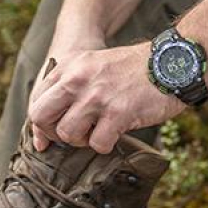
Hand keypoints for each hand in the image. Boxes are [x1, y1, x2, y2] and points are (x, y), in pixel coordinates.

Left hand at [28, 42, 185, 153]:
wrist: (171, 62)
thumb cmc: (134, 69)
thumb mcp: (95, 65)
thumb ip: (71, 86)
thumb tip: (51, 123)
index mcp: (69, 67)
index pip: (37, 101)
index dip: (43, 123)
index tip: (54, 133)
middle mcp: (77, 80)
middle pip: (41, 117)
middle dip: (54, 133)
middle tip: (74, 135)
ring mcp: (96, 96)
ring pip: (67, 134)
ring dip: (81, 141)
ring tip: (98, 132)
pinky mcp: (117, 113)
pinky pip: (97, 144)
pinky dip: (105, 145)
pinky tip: (115, 134)